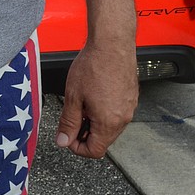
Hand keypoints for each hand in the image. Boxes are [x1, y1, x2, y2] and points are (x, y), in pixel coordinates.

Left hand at [56, 43, 137, 157]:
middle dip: (85, 134)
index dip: (77, 147)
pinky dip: (104, 112)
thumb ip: (68, 122)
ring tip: (82, 104)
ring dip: (94, 123)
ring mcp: (130, 108)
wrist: (112, 43)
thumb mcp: (73, 96)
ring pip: (110, 127)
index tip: (67, 136)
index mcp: (109, 122)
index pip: (94, 151)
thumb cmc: (94, 65)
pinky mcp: (131, 97)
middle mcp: (124, 118)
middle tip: (71, 118)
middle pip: (103, 140)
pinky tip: (93, 96)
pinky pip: (117, 114)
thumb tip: (63, 141)